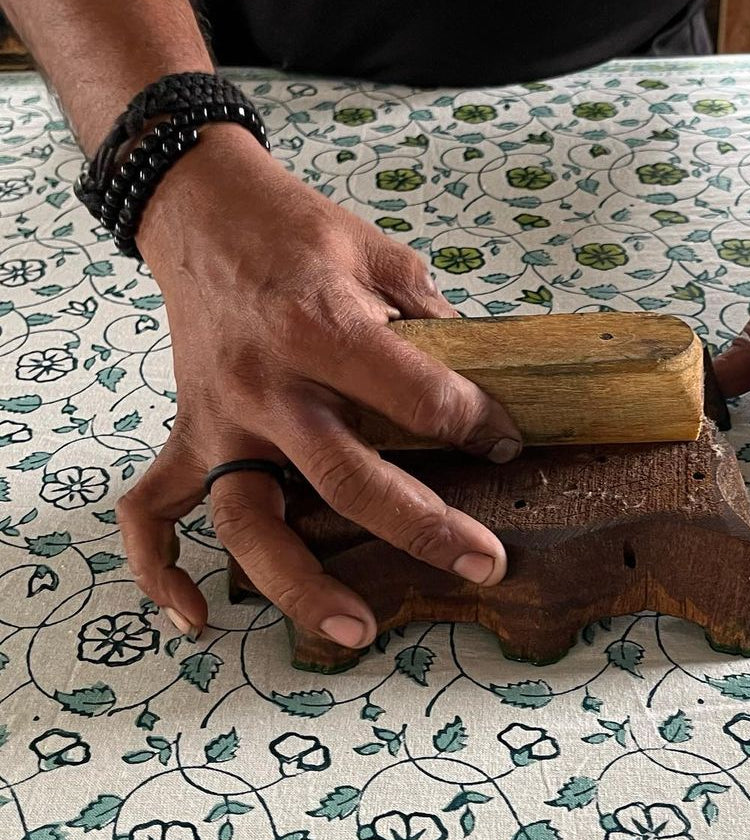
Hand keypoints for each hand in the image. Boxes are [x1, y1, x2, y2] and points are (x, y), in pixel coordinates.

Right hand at [117, 127, 520, 645]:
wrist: (201, 207)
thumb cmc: (300, 232)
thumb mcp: (380, 255)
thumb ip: (432, 321)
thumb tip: (480, 384)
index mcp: (324, 329)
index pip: (421, 400)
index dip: (481, 425)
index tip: (506, 443)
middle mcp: (267, 387)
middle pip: (348, 481)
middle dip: (425, 529)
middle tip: (486, 564)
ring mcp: (218, 420)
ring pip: (250, 522)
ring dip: (301, 586)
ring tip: (358, 632)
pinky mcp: (185, 434)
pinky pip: (153, 512)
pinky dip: (162, 568)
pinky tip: (195, 618)